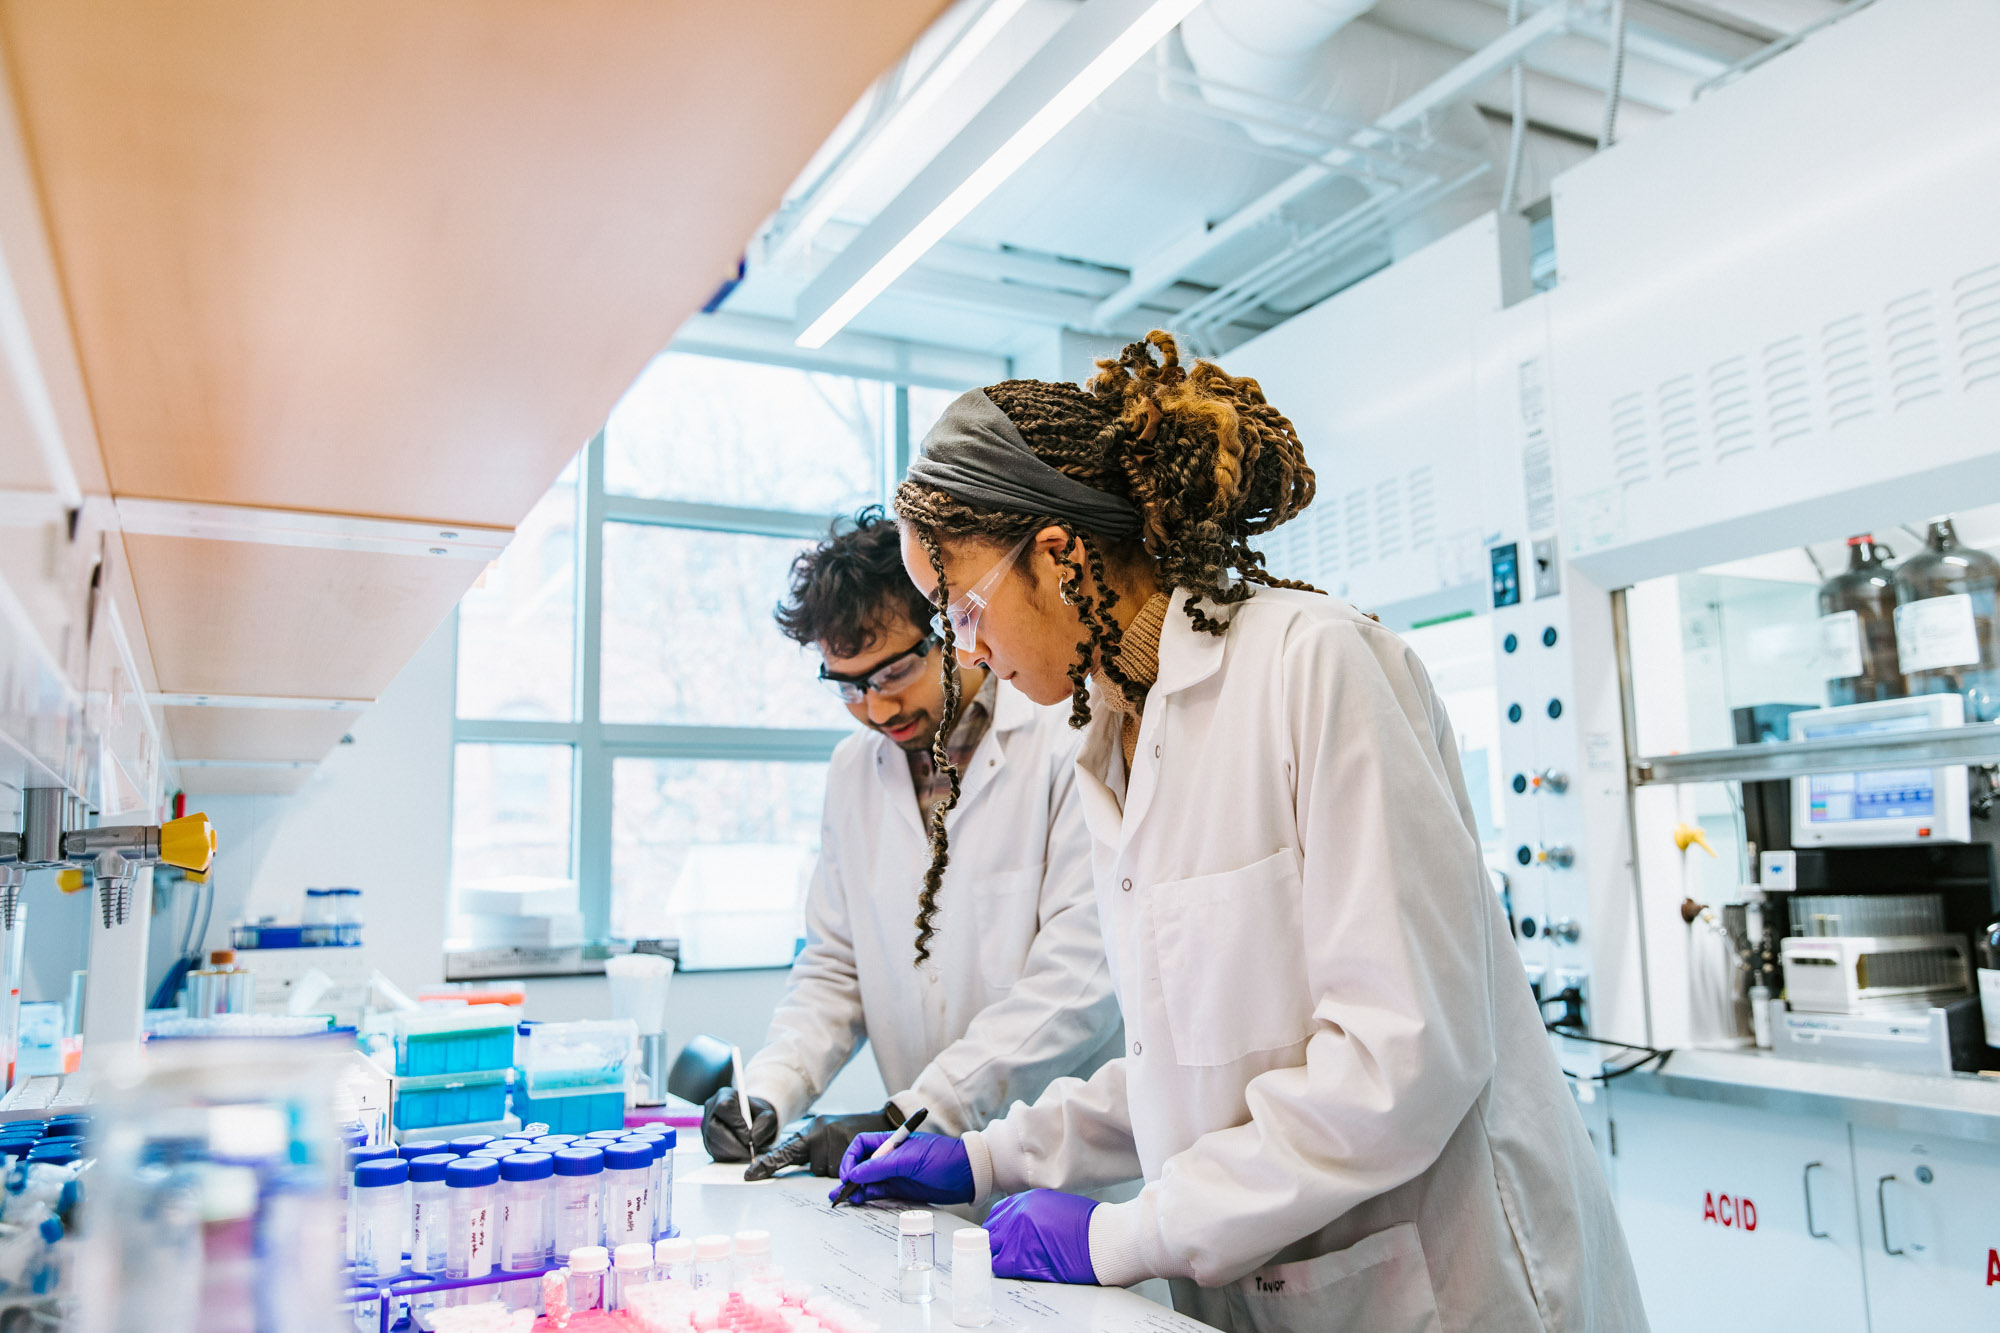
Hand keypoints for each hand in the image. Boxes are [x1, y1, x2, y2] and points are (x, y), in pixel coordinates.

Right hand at [701, 1087, 777, 1161]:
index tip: (749, 1135)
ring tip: (748, 1152)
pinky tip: (740, 1153)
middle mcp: (711, 1110)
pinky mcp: (708, 1141)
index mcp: (725, 1096)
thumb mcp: (768, 1114)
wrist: (753, 1121)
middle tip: (749, 1151)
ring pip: (713, 1142)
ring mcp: (707, 1127)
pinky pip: (714, 1152)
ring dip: (732, 1151)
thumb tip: (753, 1140)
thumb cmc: (758, 1115)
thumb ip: (765, 1123)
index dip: (736, 1123)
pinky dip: (729, 1156)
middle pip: (714, 1128)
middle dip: (734, 1143)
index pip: (724, 1107)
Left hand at [746, 1105, 900, 1179]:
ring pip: (828, 1171)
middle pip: (813, 1168)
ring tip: (852, 1153)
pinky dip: (852, 1168)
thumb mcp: (830, 1137)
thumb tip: (806, 1172)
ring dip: (841, 1168)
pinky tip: (859, 1156)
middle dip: (827, 1166)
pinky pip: (844, 1170)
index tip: (749, 1175)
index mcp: (812, 1130)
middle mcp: (820, 1130)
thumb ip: (814, 1153)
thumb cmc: (854, 1133)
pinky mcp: (850, 1140)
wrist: (883, 1120)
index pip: (786, 1151)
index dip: (767, 1165)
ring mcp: (835, 1134)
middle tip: (842, 1153)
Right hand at [830, 1130, 973, 1204]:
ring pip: (868, 1181)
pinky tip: (860, 1201)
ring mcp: (895, 1174)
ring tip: (843, 1200)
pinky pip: (879, 1192)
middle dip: (848, 1177)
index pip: (862, 1145)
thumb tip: (855, 1175)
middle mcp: (890, 1158)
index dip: (851, 1158)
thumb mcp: (909, 1160)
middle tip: (838, 1193)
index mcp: (891, 1143)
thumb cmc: (942, 1159)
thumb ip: (880, 1167)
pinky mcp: (901, 1189)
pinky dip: (867, 1196)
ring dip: (855, 1189)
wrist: (968, 1175)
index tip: (848, 1174)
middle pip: (862, 1165)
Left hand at [987, 1189, 1099, 1283]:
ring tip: (1019, 1265)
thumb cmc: (1089, 1224)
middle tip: (1010, 1253)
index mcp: (1026, 1201)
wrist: (1103, 1238)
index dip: (1001, 1228)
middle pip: (993, 1233)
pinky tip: (1022, 1272)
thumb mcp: (1056, 1205)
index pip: (998, 1215)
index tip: (1004, 1237)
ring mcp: (1017, 1238)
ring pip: (995, 1252)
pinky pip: (1003, 1268)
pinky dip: (1009, 1272)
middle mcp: (1017, 1216)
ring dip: (1003, 1259)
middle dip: (999, 1244)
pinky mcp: (1022, 1260)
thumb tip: (1025, 1225)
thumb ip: (1035, 1212)